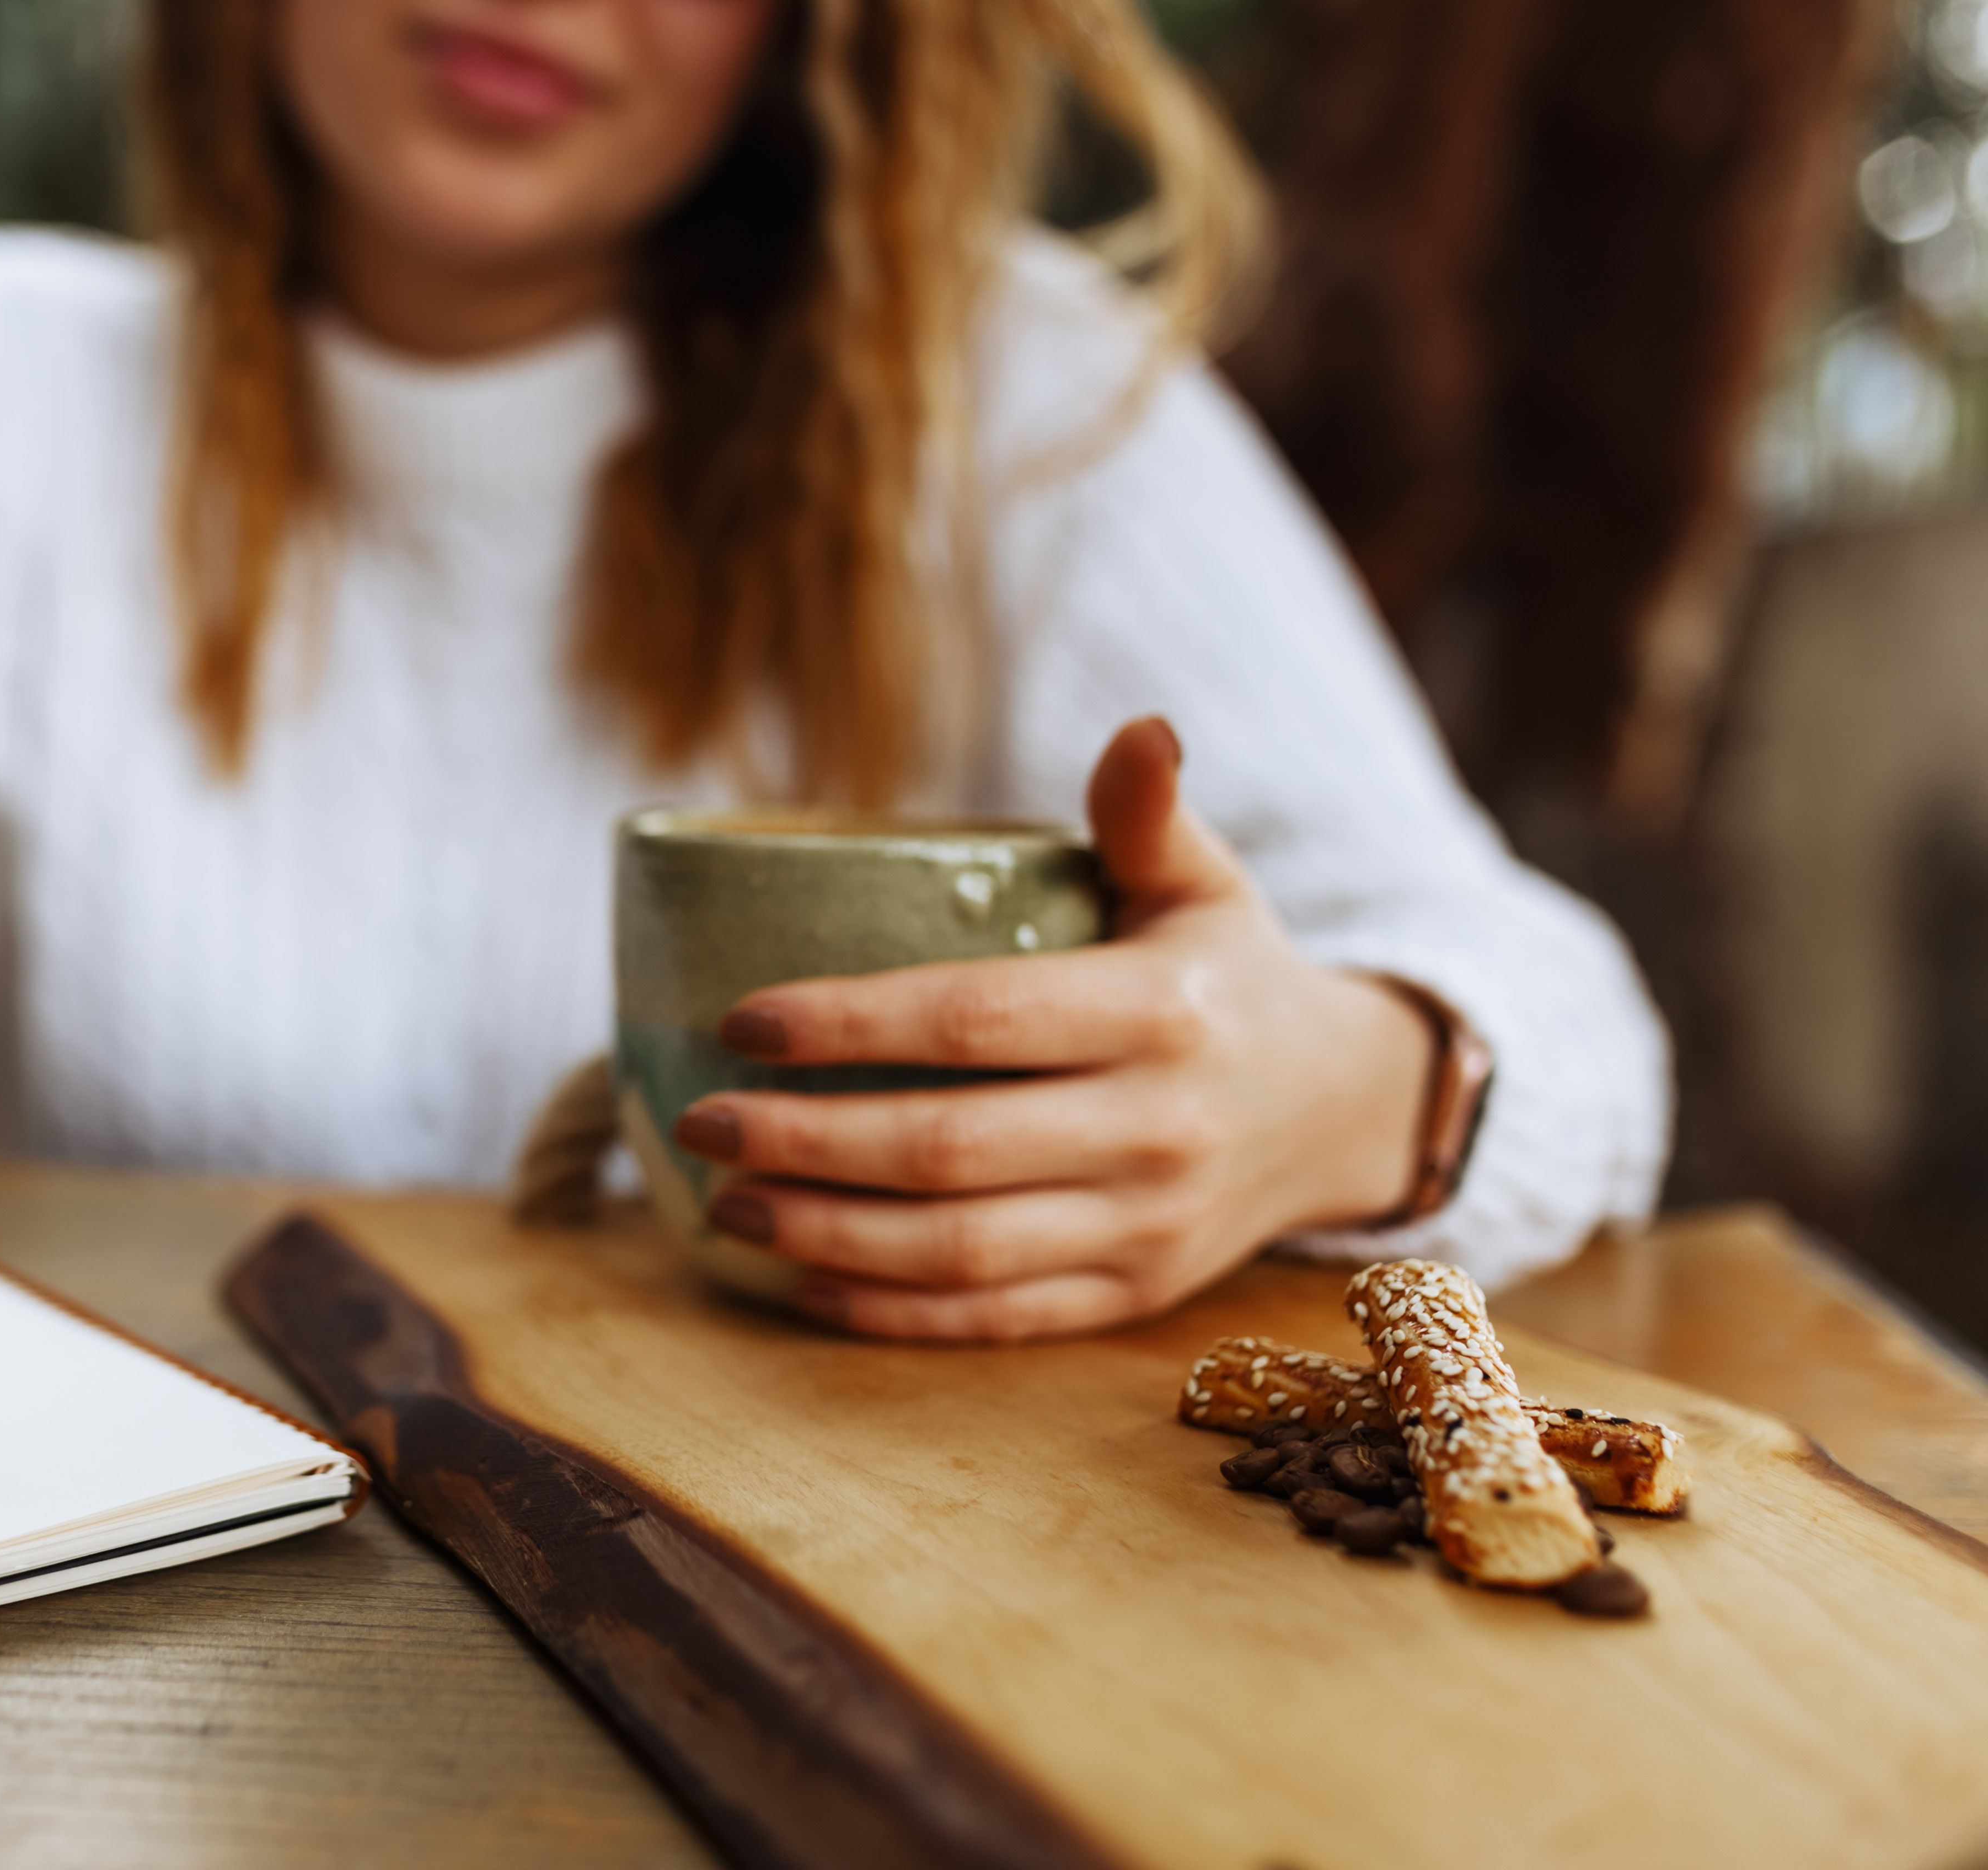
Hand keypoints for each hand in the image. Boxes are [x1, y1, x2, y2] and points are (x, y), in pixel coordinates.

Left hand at [673, 716, 1435, 1340]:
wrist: (1343, 1110)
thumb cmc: (1230, 976)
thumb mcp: (1204, 883)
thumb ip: (1148, 813)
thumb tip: (1142, 725)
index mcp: (1163, 1015)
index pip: (977, 1019)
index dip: (850, 1023)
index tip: (741, 1020)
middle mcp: (1158, 1130)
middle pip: (950, 1149)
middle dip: (807, 1141)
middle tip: (701, 1123)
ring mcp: (1147, 1227)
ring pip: (961, 1251)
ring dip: (827, 1236)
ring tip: (725, 1207)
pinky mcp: (1133, 1297)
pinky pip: (996, 1319)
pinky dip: (891, 1312)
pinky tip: (802, 1282)